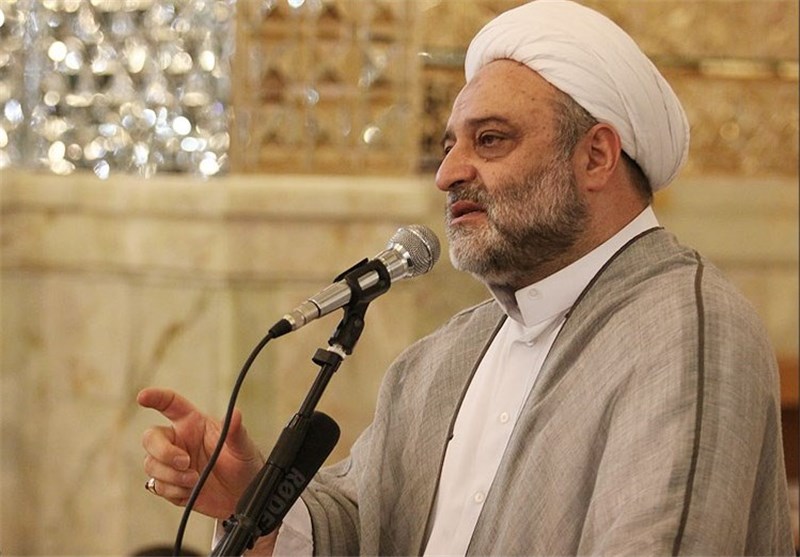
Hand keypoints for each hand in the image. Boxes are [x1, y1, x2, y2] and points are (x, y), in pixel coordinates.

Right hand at [138, 387, 264, 518]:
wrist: (242, 495)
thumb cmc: (243, 464)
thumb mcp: (243, 446)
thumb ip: (236, 431)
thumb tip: (235, 414)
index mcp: (194, 423)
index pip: (171, 404)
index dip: (156, 398)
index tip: (143, 397)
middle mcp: (179, 440)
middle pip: (150, 438)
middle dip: (163, 452)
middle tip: (186, 462)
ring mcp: (172, 463)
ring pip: (151, 464)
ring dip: (171, 475)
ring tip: (195, 480)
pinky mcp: (171, 484)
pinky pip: (157, 486)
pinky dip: (173, 490)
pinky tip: (191, 490)